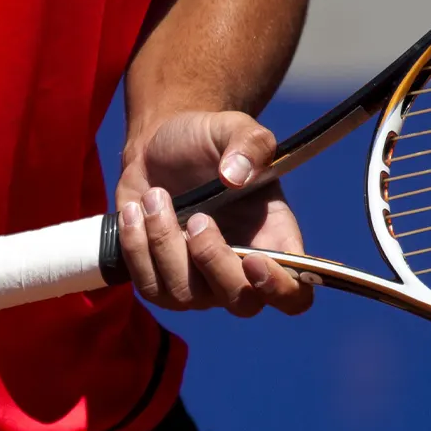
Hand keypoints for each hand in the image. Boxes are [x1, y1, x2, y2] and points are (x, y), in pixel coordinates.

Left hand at [116, 110, 312, 316]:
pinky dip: (137, 248)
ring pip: (186, 296)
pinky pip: (149, 288)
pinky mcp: (159, 283)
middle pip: (241, 303)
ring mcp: (199, 284)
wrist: (157, 147)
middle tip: (197, 218)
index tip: (254, 260)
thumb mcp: (232, 127)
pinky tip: (135, 211)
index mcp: (274, 240)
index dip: (280, 288)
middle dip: (214, 260)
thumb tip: (237, 176)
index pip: (295, 294)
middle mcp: (240, 271)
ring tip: (155, 197)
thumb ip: (249, 143)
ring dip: (165, 244)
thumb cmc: (205, 141)